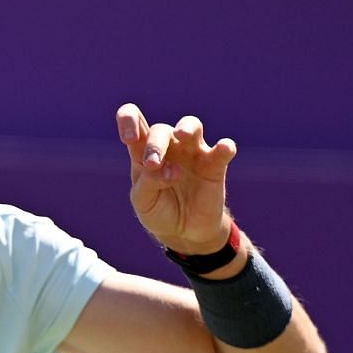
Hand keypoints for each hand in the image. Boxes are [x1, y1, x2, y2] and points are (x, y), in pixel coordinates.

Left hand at [117, 103, 236, 254]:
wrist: (184, 233)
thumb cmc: (159, 211)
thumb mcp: (144, 202)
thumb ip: (148, 182)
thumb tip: (168, 169)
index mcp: (143, 151)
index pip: (133, 119)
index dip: (128, 119)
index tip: (129, 138)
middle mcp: (168, 146)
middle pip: (160, 129)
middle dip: (155, 144)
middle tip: (153, 163)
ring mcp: (193, 153)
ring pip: (191, 126)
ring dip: (186, 128)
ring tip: (182, 136)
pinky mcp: (215, 165)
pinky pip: (223, 150)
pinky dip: (224, 147)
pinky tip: (223, 148)